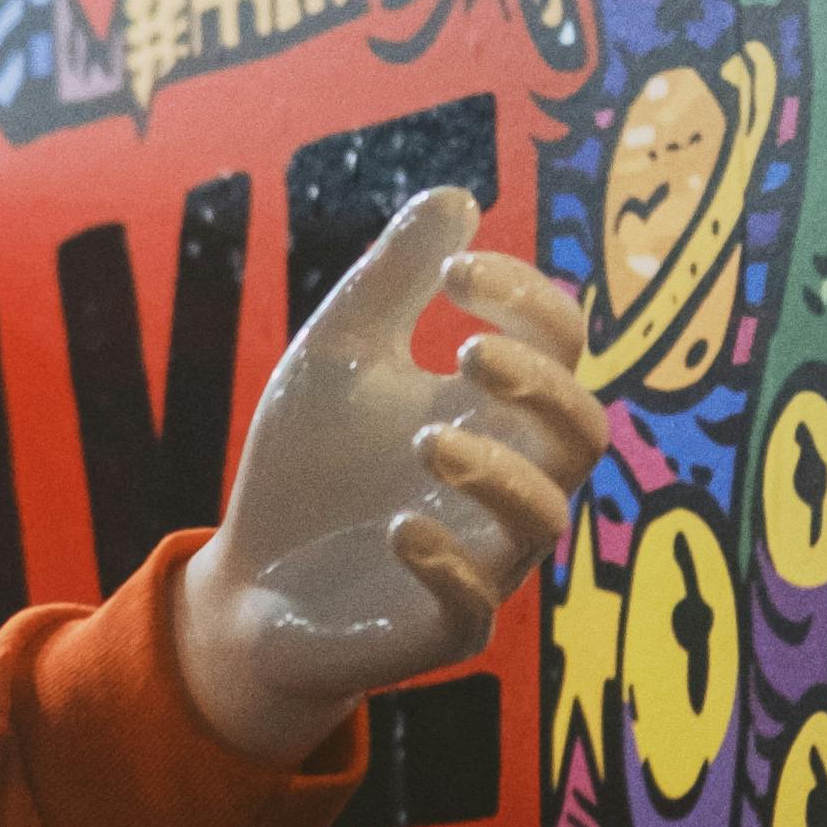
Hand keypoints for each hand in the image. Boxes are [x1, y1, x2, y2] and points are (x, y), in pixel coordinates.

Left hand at [174, 187, 610, 770]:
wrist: (243, 579)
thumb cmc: (307, 467)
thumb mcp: (336, 358)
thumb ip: (391, 281)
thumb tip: (457, 196)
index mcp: (495, 414)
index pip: (560, 349)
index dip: (529, 301)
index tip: (457, 273)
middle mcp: (507, 485)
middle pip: (583, 432)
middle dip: (540, 386)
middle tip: (466, 353)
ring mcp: (481, 561)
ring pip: (543, 520)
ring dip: (497, 472)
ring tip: (426, 438)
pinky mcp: (440, 630)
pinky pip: (474, 610)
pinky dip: (447, 566)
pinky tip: (400, 526)